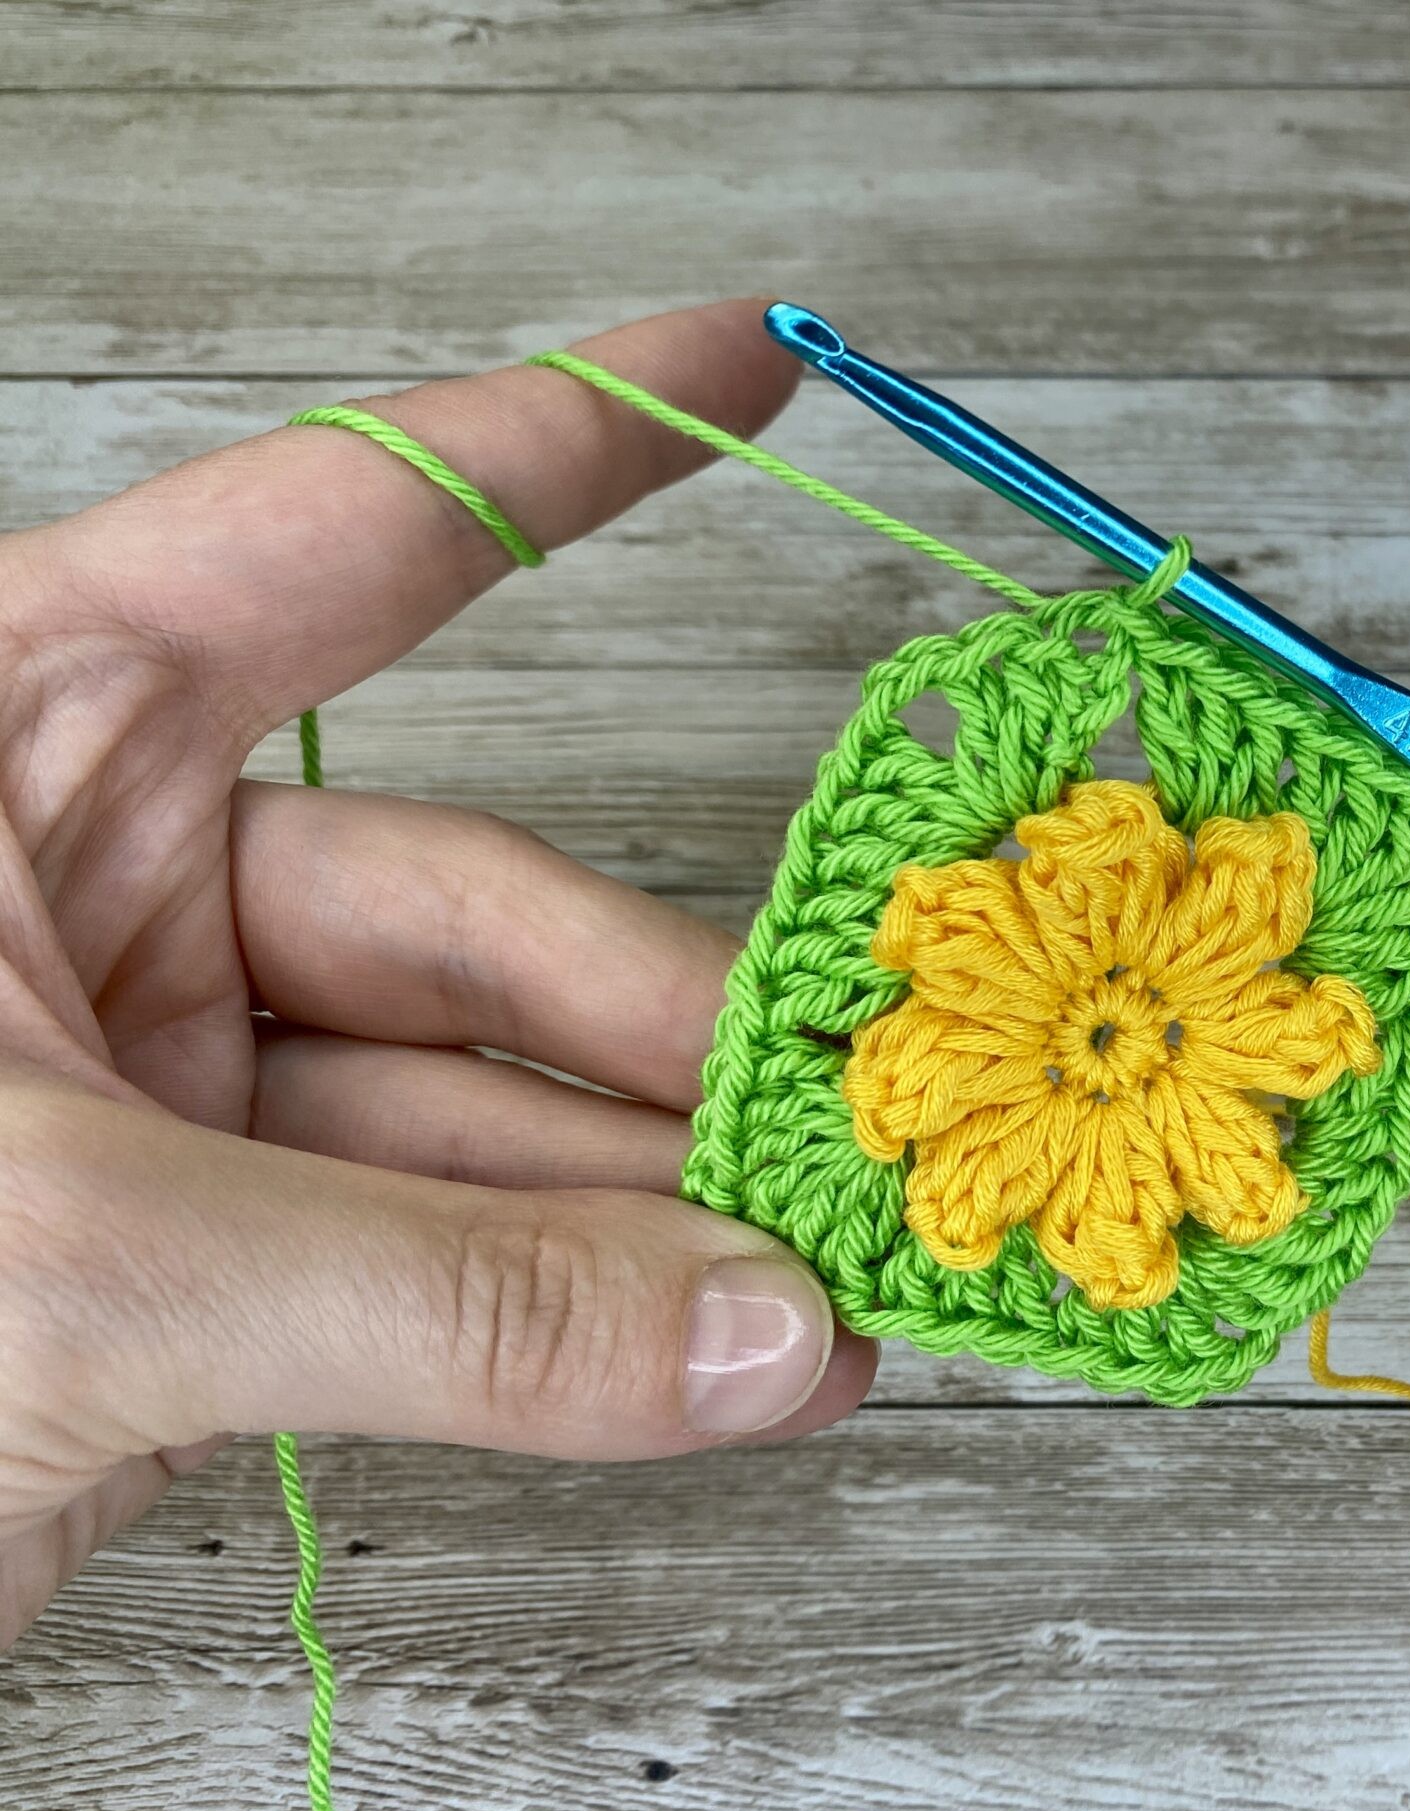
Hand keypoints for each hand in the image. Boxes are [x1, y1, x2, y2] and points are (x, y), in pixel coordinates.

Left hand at [0, 301, 874, 1642]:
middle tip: (835, 1111)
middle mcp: (80, 877)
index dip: (565, 444)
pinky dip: (575, 1313)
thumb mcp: (68, 1258)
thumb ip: (443, 1302)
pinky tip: (712, 1352)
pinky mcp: (172, 1256)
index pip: (341, 537)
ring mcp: (135, 1075)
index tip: (741, 363)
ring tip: (813, 1283)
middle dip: (663, 1024)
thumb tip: (750, 1332)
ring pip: (464, 1101)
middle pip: (461, 898)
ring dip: (650, 1203)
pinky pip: (425, 1253)